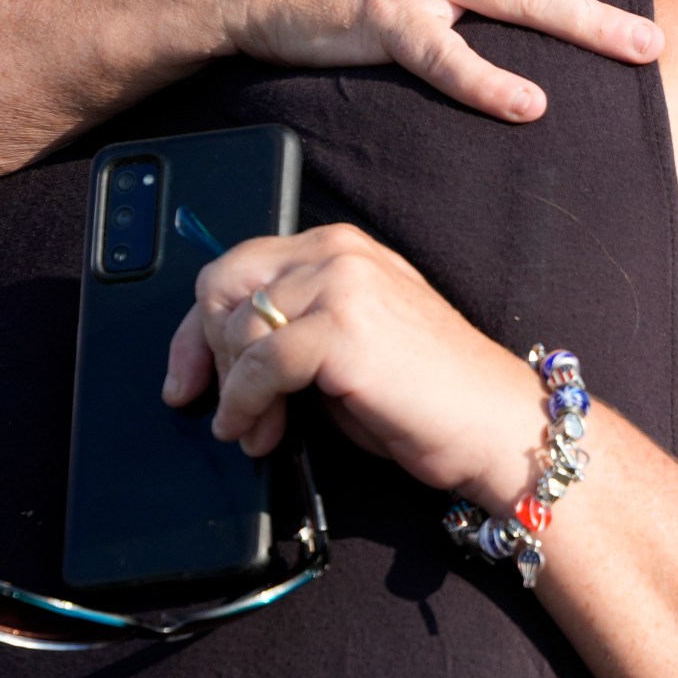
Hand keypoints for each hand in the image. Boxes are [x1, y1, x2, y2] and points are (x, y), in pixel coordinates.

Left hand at [160, 224, 544, 510]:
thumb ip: (292, 329)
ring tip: (254, 430)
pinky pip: (258, 364)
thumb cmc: (425, 395)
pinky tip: (254, 430)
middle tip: (221, 404)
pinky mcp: (343, 328)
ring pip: (237, 327)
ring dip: (232, 390)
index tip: (185, 377)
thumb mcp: (345, 344)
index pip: (236, 265)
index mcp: (339, 247)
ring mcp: (342, 284)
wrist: (492, 424)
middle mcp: (337, 252)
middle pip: (222, 284)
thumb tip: (215, 357)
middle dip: (205, 350)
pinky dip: (244, 404)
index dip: (197, 326)